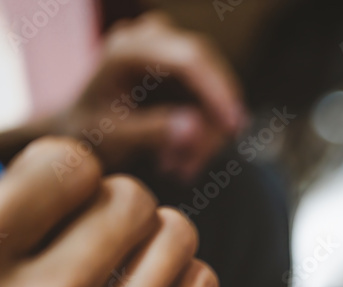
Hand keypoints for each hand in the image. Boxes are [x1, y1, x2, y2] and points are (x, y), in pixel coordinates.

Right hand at [0, 138, 218, 286]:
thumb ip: (11, 208)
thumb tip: (68, 168)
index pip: (66, 166)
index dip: (65, 170)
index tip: (60, 188)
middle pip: (132, 201)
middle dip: (115, 202)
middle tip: (97, 225)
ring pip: (177, 237)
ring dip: (153, 237)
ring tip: (124, 258)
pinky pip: (200, 285)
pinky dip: (177, 279)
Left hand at [53, 12, 245, 180]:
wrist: (84, 130)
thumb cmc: (90, 135)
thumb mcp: (113, 140)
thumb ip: (150, 132)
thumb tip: (194, 125)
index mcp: (127, 50)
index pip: (188, 59)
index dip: (217, 92)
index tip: (234, 128)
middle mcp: (152, 37)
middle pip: (209, 71)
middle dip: (211, 123)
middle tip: (189, 168)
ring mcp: (172, 47)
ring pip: (218, 88)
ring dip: (207, 135)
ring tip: (178, 167)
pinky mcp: (187, 64)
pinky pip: (216, 97)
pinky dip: (206, 132)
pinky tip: (184, 156)